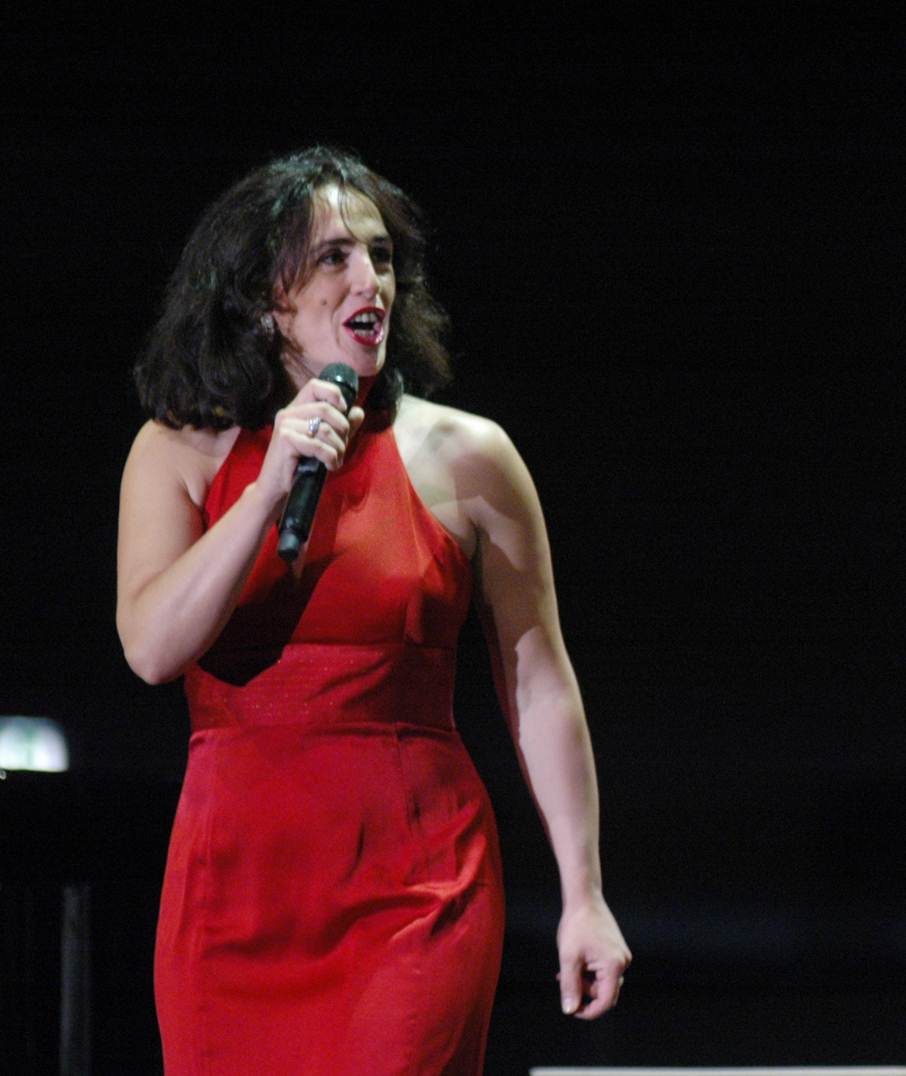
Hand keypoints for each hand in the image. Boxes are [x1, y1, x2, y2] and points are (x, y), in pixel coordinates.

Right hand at [256, 378, 364, 512]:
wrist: (277, 489)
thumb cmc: (301, 465)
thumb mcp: (325, 443)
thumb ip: (341, 427)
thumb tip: (359, 412)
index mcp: (296, 409)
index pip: (315, 385)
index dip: (334, 394)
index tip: (344, 412)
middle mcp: (288, 413)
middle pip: (325, 408)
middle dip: (342, 429)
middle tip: (343, 447)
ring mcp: (285, 425)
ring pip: (325, 429)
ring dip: (338, 448)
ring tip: (337, 460)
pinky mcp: (284, 440)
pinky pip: (318, 445)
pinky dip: (330, 457)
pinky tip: (330, 466)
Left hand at [557, 897, 630, 1019]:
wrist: (584, 898)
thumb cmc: (576, 925)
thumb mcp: (569, 958)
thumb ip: (569, 986)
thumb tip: (569, 1010)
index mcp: (614, 966)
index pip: (606, 1001)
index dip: (589, 1011)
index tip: (572, 1010)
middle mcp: (622, 962)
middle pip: (604, 992)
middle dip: (584, 992)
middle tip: (562, 980)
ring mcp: (620, 956)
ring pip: (602, 982)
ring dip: (584, 981)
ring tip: (565, 970)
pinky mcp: (616, 950)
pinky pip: (603, 970)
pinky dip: (589, 971)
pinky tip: (575, 963)